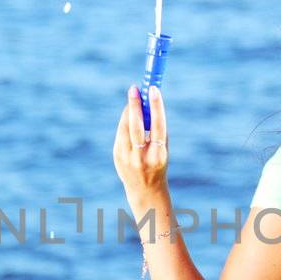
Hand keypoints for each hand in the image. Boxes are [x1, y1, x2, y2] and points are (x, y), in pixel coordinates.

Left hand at [113, 84, 167, 202]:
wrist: (145, 190)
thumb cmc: (158, 163)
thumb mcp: (163, 149)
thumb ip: (157, 128)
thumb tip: (148, 102)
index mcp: (158, 155)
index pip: (157, 126)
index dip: (156, 106)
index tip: (153, 89)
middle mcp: (141, 157)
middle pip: (136, 126)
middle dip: (135, 105)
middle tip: (134, 89)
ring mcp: (127, 158)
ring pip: (125, 127)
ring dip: (129, 111)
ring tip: (133, 99)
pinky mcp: (117, 156)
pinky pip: (121, 133)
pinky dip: (125, 122)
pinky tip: (130, 117)